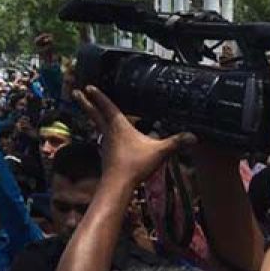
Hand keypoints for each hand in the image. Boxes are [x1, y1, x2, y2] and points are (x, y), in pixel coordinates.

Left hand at [74, 86, 194, 187]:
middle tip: (75, 92)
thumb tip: (194, 137)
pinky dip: (101, 128)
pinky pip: (103, 135)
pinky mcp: (106, 152)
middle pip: (95, 113)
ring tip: (88, 107)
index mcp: (119, 126)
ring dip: (92, 114)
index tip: (88, 86)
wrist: (118, 184)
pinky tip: (107, 132)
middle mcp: (109, 131)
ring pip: (97, 124)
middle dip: (85, 102)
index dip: (98, 96)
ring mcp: (106, 142)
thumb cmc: (135, 165)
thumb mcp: (159, 152)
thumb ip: (175, 143)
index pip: (107, 106)